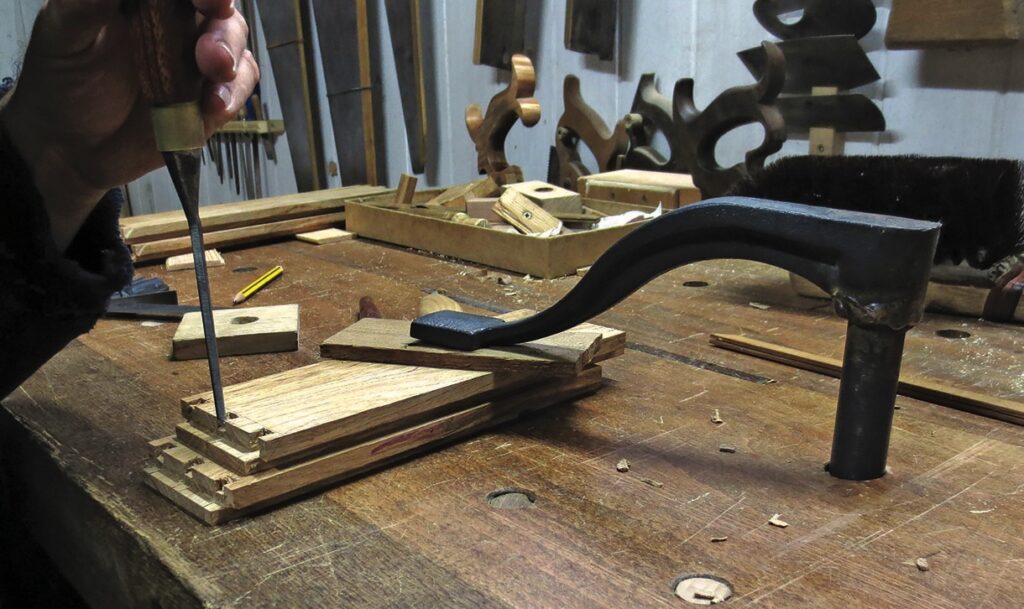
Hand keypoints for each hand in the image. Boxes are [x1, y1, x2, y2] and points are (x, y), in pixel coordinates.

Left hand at [0, 0, 258, 250]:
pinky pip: (240, 84)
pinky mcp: (210, 95)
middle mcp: (174, 21)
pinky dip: (233, 93)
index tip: (210, 0)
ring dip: (231, 56)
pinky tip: (212, 107)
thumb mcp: (66, 32)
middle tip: (212, 48)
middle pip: (218, 7)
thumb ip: (89, 0)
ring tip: (214, 73)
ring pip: (235, 41)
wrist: (72, 148)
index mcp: (141, 0)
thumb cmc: (61, 82)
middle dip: (223, 26)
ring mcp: (195, 58)